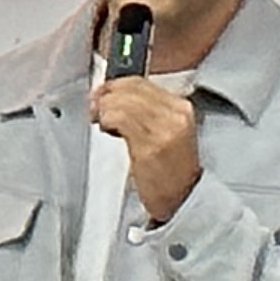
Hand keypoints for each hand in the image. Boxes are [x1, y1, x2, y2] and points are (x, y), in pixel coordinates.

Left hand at [91, 74, 201, 224]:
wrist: (183, 198)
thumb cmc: (170, 169)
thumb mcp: (166, 130)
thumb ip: (144, 110)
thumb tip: (114, 95)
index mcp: (181, 108)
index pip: (140, 83)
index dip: (114, 84)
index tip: (102, 92)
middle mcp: (175, 115)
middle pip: (130, 88)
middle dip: (106, 95)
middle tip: (96, 108)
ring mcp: (164, 130)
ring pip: (122, 102)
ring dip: (104, 110)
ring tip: (104, 123)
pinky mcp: (150, 147)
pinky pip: (120, 119)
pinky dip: (107, 121)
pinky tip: (108, 130)